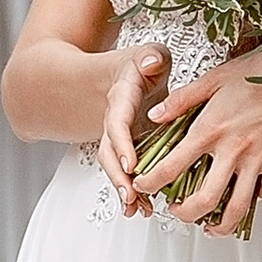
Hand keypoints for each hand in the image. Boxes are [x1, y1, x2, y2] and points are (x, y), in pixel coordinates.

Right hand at [95, 43, 172, 211]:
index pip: (117, 122)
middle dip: (118, 177)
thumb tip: (152, 62)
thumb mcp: (149, 53)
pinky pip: (124, 171)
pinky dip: (131, 190)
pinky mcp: (126, 149)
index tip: (131, 165)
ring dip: (123, 189)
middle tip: (131, 197)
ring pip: (113, 166)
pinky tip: (141, 208)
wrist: (118, 74)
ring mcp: (118, 138)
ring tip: (137, 209)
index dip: (123, 144)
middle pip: (109, 152)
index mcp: (121, 98)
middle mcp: (114, 120)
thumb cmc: (140, 64)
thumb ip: (152, 56)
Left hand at [139, 44, 261, 238]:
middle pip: (203, 200)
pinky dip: (255, 199)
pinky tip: (246, 195)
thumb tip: (155, 115)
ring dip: (220, 224)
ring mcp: (257, 160)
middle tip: (176, 211)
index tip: (145, 185)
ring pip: (236, 207)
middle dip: (183, 214)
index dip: (151, 182)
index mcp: (211, 129)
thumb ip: (181, 100)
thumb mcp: (214, 78)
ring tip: (210, 225)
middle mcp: (233, 150)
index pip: (171, 167)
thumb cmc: (261, 72)